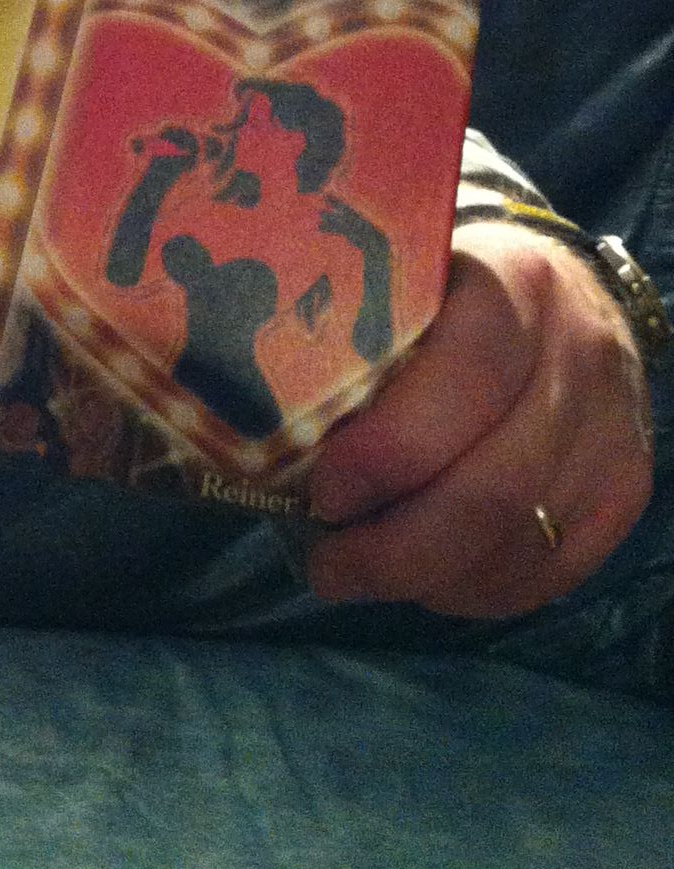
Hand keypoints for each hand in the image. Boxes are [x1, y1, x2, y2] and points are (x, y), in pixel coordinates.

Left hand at [306, 222, 652, 617]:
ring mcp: (612, 432)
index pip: (464, 380)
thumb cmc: (448, 287)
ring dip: (425, 578)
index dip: (388, 451)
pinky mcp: (625, 491)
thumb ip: (348, 327)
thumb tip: (245, 414)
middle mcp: (579, 358)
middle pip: (492, 486)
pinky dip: (473, 591)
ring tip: (357, 572)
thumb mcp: (404, 277)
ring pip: (519, 542)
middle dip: (394, 547)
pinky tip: (421, 579)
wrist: (563, 291)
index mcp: (514, 286)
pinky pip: (548, 573)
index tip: (320, 492)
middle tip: (324, 564)